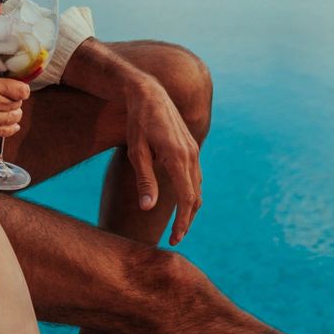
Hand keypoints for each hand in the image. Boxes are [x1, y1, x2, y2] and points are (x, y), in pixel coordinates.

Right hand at [0, 71, 27, 140]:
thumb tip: (12, 89)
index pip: (21, 90)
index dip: (22, 90)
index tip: (19, 90)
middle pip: (18, 104)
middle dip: (16, 101)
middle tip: (9, 99)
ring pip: (14, 118)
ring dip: (14, 114)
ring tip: (7, 110)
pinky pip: (5, 131)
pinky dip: (11, 127)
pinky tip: (10, 124)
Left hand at [126, 81, 201, 245]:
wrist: (149, 94)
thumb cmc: (138, 123)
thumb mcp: (136, 152)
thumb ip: (145, 180)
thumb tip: (149, 207)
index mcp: (177, 158)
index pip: (186, 199)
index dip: (182, 222)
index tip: (174, 239)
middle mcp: (191, 155)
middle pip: (195, 197)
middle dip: (187, 220)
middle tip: (174, 238)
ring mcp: (193, 151)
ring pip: (197, 187)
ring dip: (190, 208)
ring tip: (178, 225)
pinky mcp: (191, 147)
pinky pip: (195, 176)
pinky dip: (190, 192)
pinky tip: (180, 201)